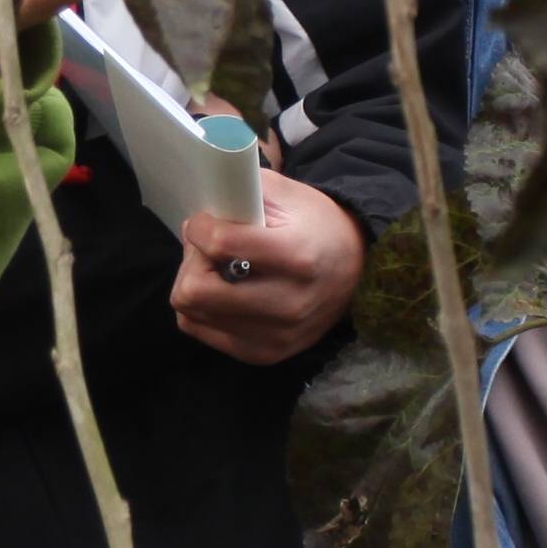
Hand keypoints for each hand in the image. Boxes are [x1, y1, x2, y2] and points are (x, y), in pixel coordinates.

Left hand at [172, 171, 363, 362]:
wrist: (355, 269)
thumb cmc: (312, 225)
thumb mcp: (284, 195)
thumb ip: (240, 193)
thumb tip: (195, 217)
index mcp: (297, 256)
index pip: (220, 244)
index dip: (200, 227)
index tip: (206, 221)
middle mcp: (289, 304)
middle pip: (195, 291)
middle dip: (192, 262)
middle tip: (207, 249)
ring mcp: (278, 336)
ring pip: (192, 313)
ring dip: (196, 285)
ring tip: (219, 270)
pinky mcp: (266, 354)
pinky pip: (200, 331)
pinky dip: (203, 309)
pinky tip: (224, 291)